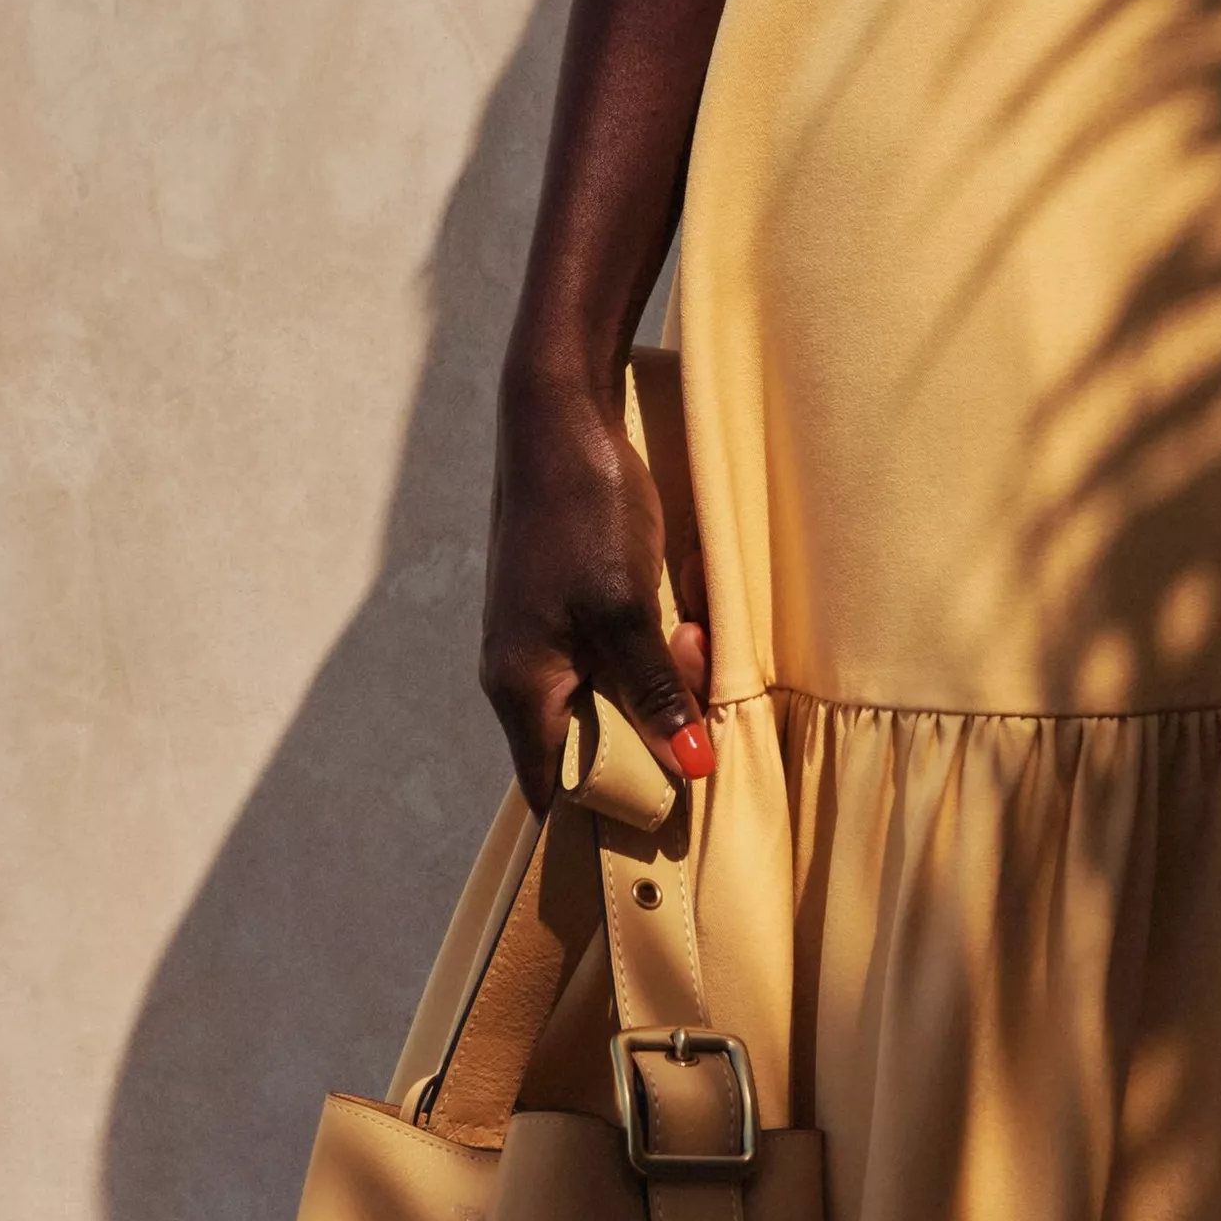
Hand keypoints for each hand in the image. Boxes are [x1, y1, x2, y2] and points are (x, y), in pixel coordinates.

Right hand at [480, 372, 717, 804]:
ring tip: (695, 624)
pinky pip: (618, 653)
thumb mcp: (628, 607)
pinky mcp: (568, 607)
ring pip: (615, 693)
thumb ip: (656, 692)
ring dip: (666, 675)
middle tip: (699, 672)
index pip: (556, 785)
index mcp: (521, 685)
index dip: (613, 805)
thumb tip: (692, 768)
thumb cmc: (583, 511)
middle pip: (596, 740)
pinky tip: (689, 602)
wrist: (560, 415)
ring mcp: (543, 638)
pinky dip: (657, 643)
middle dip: (659, 722)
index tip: (674, 804)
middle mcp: (521, 672)